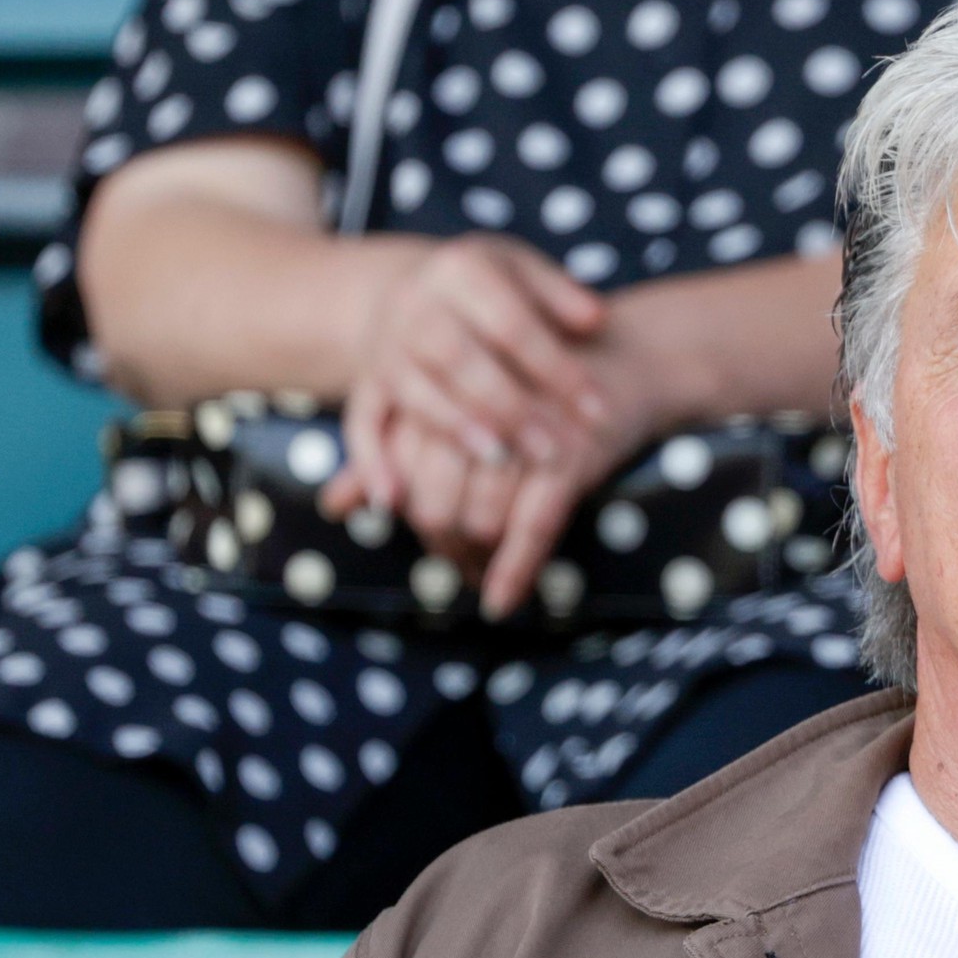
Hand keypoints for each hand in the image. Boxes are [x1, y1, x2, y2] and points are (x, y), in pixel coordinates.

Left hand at [321, 343, 660, 618]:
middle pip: (434, 502)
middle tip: (456, 558)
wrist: (625, 357)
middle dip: (441, 541)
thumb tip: (333, 505)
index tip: (425, 528)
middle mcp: (476, 409)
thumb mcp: (457, 404)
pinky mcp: (569, 457)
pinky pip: (532, 528)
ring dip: (477, 559)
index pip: (400, 473)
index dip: (406, 511)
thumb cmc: (533, 382)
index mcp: (439, 387)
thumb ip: (392, 450)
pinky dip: (514, 571)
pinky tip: (500, 601)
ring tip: (478, 571)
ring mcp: (524, 435)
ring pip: (481, 520)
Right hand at [343, 234, 608, 510]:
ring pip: (415, 390)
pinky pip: (361, 423)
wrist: (416, 291)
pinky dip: (372, 463)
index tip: (598, 411)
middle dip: (507, 406)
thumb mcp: (528, 274)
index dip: (556, 369)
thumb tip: (596, 319)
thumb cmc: (493, 289)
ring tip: (501, 461)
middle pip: (456, 356)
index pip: (511, 322)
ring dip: (456, 429)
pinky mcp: (366, 383)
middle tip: (553, 449)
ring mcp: (385, 346)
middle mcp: (414, 305)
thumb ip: (562, 296)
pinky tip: (395, 501)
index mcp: (460, 269)